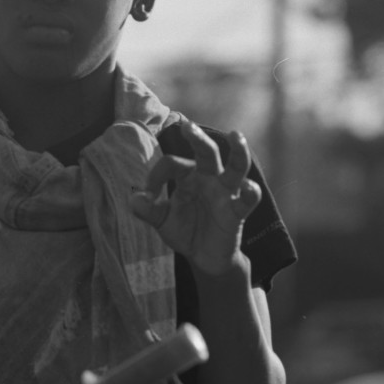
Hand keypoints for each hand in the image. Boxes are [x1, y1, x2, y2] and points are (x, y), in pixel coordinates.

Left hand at [129, 127, 261, 276]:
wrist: (204, 257)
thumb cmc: (185, 231)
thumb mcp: (162, 221)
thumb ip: (148, 211)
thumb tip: (133, 199)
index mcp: (189, 176)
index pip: (172, 164)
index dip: (155, 176)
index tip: (147, 197)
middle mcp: (209, 178)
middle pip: (207, 152)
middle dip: (198, 138)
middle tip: (187, 126)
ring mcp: (225, 193)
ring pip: (236, 167)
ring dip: (238, 151)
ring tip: (236, 136)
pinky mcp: (237, 212)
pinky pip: (247, 199)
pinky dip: (250, 192)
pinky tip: (247, 187)